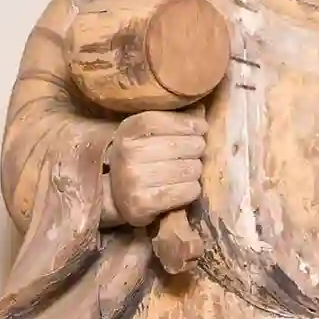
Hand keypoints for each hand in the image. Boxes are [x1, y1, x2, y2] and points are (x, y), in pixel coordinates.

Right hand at [105, 112, 205, 227]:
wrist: (117, 198)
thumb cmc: (138, 161)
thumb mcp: (142, 136)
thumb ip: (167, 123)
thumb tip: (200, 114)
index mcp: (126, 134)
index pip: (158, 121)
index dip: (184, 123)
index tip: (201, 127)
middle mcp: (128, 155)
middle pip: (179, 145)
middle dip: (195, 148)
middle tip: (195, 152)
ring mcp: (135, 181)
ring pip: (188, 169)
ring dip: (195, 170)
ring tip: (188, 171)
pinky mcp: (145, 204)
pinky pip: (187, 191)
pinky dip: (193, 189)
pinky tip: (186, 187)